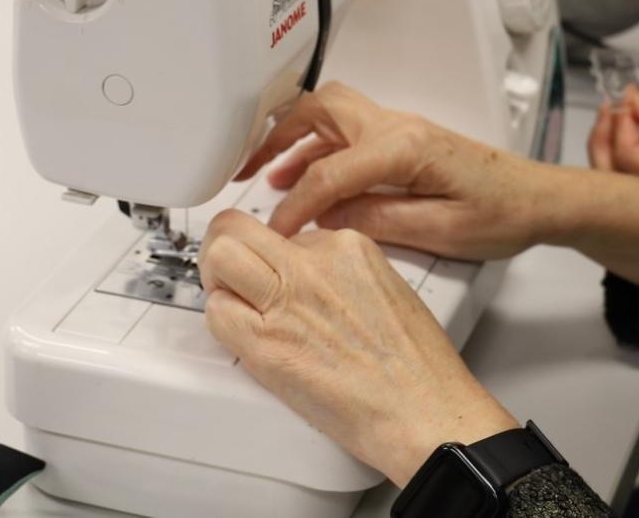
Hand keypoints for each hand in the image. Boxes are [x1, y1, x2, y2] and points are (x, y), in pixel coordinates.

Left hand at [198, 210, 517, 486]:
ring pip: (218, 256)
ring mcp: (288, 299)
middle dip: (224, 248)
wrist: (424, 410)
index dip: (268, 255)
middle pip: (237, 227)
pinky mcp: (267, 343)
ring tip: (231, 303)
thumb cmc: (417, 368)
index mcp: (348, 246)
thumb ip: (342, 274)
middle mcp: (315, 264)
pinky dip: (220, 322)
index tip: (269, 275)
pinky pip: (216, 312)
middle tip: (229, 277)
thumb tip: (308, 279)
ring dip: (214, 279)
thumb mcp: (388, 288)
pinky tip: (242, 338)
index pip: (282, 229)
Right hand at [242, 82, 555, 260]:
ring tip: (264, 175)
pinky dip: (318, 148)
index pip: (329, 174)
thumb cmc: (504, 213)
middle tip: (244, 170)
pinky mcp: (405, 139)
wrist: (539, 200)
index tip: (277, 234)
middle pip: (320, 110)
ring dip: (293, 139)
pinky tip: (306, 178)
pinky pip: (348, 132)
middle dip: (276, 137)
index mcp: (405, 148)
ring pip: (331, 113)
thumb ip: (379, 221)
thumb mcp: (442, 232)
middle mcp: (398, 127)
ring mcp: (401, 128)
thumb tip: (327, 218)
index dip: (295, 208)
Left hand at [588, 87, 638, 190]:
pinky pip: (636, 192)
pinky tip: (630, 140)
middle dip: (603, 138)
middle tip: (612, 105)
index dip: (622, 126)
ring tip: (617, 117)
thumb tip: (637, 102)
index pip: (633, 161)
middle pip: (615, 180)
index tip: (628, 98)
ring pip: (621, 188)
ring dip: (609, 150)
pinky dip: (624, 164)